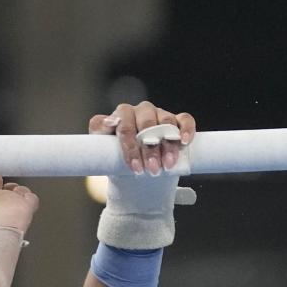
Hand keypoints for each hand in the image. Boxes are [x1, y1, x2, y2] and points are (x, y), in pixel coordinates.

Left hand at [90, 101, 196, 249]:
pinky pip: (185, 120)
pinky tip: (185, 142)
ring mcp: (160, 115)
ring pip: (165, 122)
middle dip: (148, 148)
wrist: (138, 174)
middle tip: (150, 170)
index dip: (128, 144)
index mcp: (122, 116)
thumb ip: (100, 139)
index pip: (123, 122)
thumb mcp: (106, 155)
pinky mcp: (178, 122)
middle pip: (145, 122)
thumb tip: (107, 123)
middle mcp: (140, 112)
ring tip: (166, 166)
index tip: (133, 166)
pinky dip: (186, 129)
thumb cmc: (120, 163)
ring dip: (167, 145)